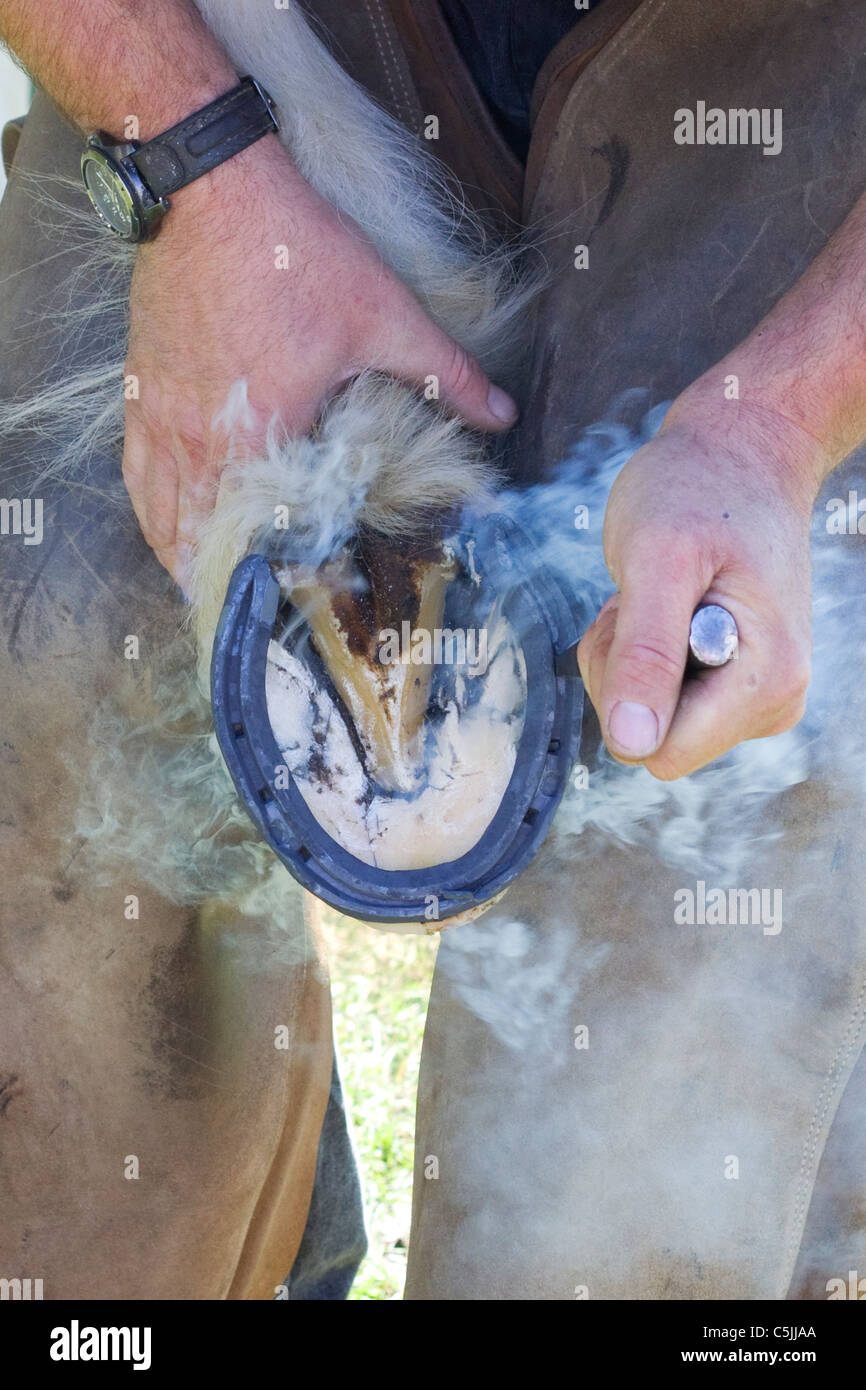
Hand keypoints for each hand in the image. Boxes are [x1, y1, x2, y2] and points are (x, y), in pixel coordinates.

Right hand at [121, 134, 516, 585]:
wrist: (209, 184)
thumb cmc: (293, 249)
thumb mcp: (384, 315)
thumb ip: (445, 374)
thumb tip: (502, 414)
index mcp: (262, 435)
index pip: (268, 538)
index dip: (290, 578)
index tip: (315, 599)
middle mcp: (202, 440)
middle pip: (206, 543)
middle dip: (234, 583)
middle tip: (262, 610)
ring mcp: (163, 418)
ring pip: (162, 519)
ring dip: (188, 560)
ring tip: (213, 591)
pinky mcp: (142, 392)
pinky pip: (135, 476)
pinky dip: (151, 514)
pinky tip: (165, 527)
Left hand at [577, 406, 819, 778]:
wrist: (742, 454)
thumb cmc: (700, 491)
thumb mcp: (658, 559)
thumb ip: (645, 653)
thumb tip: (632, 741)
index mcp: (768, 681)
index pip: (664, 751)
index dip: (626, 694)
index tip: (641, 617)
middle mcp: (772, 701)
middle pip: (652, 740)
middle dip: (624, 673)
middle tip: (641, 598)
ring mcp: (753, 695)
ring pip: (648, 721)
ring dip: (628, 657)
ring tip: (656, 591)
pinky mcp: (731, 684)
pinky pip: (656, 698)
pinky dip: (638, 650)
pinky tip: (664, 601)